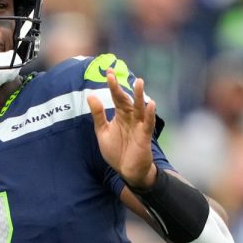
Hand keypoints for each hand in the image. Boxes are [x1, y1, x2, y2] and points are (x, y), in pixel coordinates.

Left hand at [86, 68, 156, 188]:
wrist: (127, 171)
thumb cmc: (116, 151)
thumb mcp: (103, 132)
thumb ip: (98, 115)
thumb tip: (91, 96)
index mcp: (120, 115)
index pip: (117, 97)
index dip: (112, 85)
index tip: (108, 72)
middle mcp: (131, 117)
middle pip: (126, 100)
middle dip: (121, 87)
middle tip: (114, 74)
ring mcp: (139, 126)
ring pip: (140, 108)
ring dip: (139, 96)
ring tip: (139, 82)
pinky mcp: (145, 136)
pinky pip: (148, 123)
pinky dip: (150, 114)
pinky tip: (151, 104)